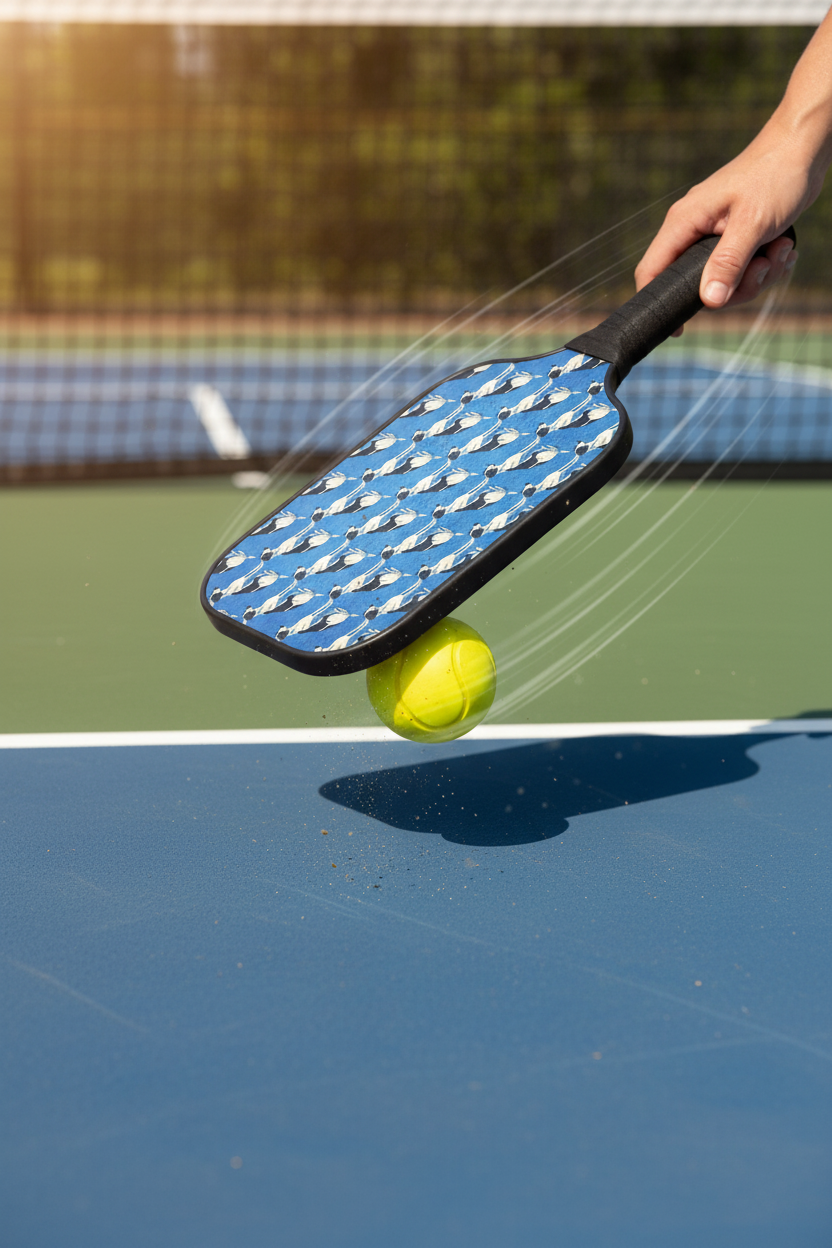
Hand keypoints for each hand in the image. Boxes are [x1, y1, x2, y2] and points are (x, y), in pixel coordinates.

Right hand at [634, 121, 816, 331]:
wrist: (803, 148)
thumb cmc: (775, 174)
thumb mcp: (752, 223)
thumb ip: (727, 263)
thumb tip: (709, 301)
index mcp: (684, 222)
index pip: (652, 269)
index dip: (658, 302)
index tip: (679, 328)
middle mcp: (693, 230)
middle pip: (696, 284)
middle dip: (735, 286)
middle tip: (761, 268)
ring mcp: (714, 234)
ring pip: (723, 280)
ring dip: (757, 275)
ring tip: (780, 250)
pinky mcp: (734, 237)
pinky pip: (740, 269)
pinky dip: (764, 266)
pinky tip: (781, 248)